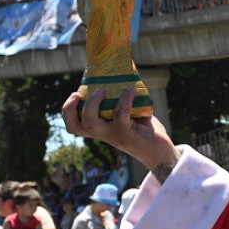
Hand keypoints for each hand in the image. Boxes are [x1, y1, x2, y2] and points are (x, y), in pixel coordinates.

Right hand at [61, 86, 179, 176]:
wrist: (161, 152)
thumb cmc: (145, 130)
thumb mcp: (130, 115)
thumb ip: (123, 101)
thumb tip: (124, 76)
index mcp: (100, 129)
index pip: (74, 125)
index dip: (68, 111)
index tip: (75, 94)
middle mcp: (103, 134)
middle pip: (75, 126)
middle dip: (71, 108)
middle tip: (79, 93)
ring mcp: (114, 135)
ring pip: (91, 123)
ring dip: (92, 104)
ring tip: (102, 90)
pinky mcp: (128, 134)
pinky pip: (121, 114)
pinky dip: (125, 99)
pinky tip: (131, 89)